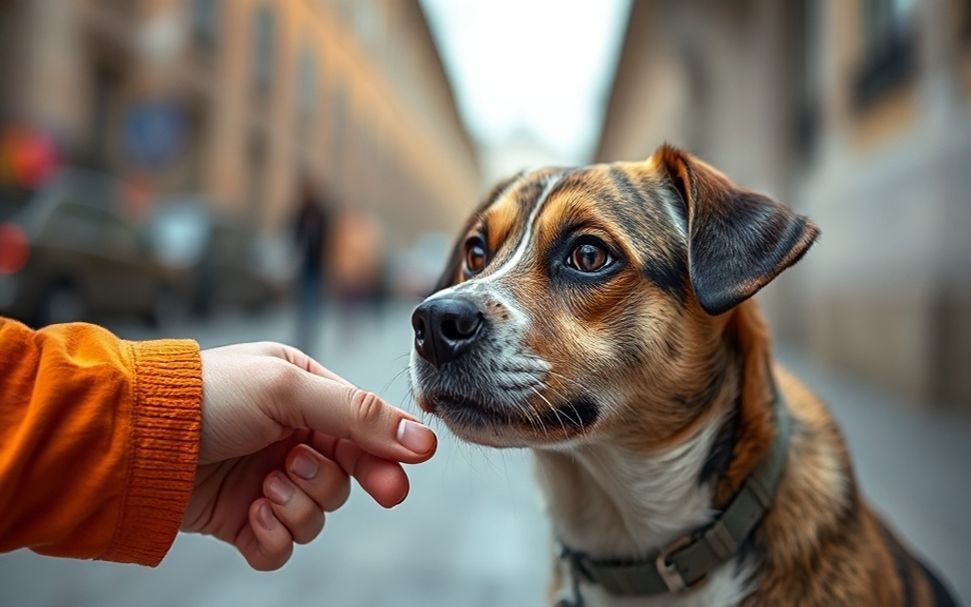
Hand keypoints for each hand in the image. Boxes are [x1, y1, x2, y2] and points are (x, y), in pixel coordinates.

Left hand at [181, 342, 435, 570]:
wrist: (136, 439)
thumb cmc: (207, 396)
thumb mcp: (287, 389)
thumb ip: (356, 414)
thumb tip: (421, 437)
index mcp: (303, 394)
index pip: (361, 427)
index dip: (386, 452)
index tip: (404, 476)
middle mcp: (288, 437)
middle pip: (345, 474)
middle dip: (336, 480)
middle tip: (359, 489)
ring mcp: (266, 479)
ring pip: (317, 511)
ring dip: (298, 504)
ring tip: (268, 486)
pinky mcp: (244, 519)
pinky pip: (281, 543)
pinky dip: (273, 536)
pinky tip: (254, 515)